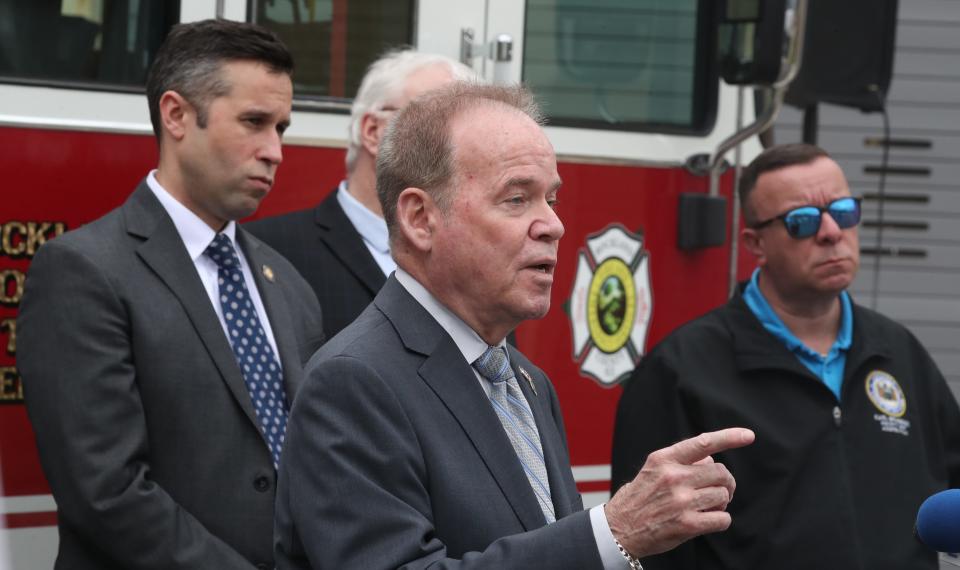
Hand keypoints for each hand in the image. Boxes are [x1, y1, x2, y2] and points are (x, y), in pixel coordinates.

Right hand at [605, 427, 754, 558]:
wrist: (619, 528)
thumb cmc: (638, 498)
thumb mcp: (653, 470)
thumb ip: (681, 461)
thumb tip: (710, 459)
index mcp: (664, 459)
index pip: (703, 443)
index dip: (729, 437)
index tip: (748, 435)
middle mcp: (673, 477)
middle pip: (720, 472)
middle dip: (726, 482)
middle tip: (722, 489)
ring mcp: (681, 501)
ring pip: (722, 495)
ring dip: (721, 502)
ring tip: (707, 507)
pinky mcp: (687, 524)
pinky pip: (723, 519)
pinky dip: (721, 520)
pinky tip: (708, 520)